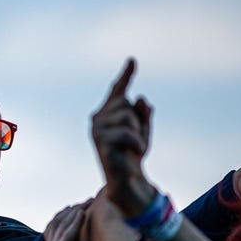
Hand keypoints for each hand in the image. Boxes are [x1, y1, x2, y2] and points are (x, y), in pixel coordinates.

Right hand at [43, 205, 111, 240]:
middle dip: (74, 209)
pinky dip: (74, 223)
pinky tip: (84, 213)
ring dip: (75, 212)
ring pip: (61, 225)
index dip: (73, 216)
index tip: (89, 206)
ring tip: (88, 202)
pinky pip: (66, 234)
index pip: (62, 229)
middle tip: (91, 200)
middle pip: (60, 223)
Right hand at [91, 59, 153, 216]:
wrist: (129, 179)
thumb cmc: (133, 155)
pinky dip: (137, 142)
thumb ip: (142, 113)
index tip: (133, 60)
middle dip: (136, 121)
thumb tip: (140, 99)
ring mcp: (97, 130)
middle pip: (125, 103)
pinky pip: (127, 132)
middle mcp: (97, 119)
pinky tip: (136, 153)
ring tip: (132, 147)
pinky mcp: (101, 142)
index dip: (126, 75)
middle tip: (134, 141)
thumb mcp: (143, 130)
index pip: (118, 91)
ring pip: (126, 116)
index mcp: (107, 114)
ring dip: (136, 132)